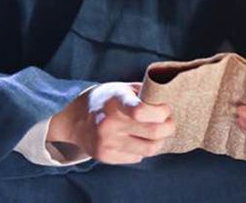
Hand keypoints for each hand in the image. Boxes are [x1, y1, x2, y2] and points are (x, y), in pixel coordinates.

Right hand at [47, 82, 174, 164]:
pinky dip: (143, 149)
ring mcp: (106, 142)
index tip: (166, 109)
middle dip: (169, 127)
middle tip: (170, 122)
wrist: (75, 119)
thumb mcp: (123, 88)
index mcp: (115, 101)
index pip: (140, 111)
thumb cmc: (107, 99)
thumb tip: (169, 100)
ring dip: (160, 141)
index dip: (161, 112)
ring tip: (159, 133)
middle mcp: (109, 123)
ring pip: (149, 149)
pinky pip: (137, 157)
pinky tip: (139, 140)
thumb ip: (145, 93)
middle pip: (153, 132)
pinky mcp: (105, 156)